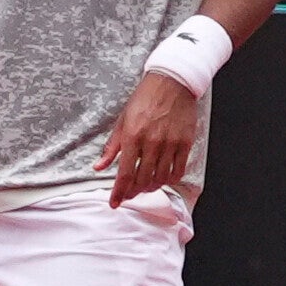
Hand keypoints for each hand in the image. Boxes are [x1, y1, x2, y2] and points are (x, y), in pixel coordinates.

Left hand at [105, 63, 208, 204]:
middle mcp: (152, 143)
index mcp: (132, 136)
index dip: (118, 192)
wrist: (171, 83)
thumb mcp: (122, 121)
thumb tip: (99, 167)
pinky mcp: (185, 143)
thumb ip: (112, 147)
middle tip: (129, 195)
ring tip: (145, 186)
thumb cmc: (144, 100)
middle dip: (134, 192)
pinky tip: (162, 179)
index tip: (114, 203)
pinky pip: (178, 170)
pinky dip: (169, 179)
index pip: (124, 173)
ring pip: (161, 178)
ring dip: (151, 187)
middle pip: (143, 179)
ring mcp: (170, 144)